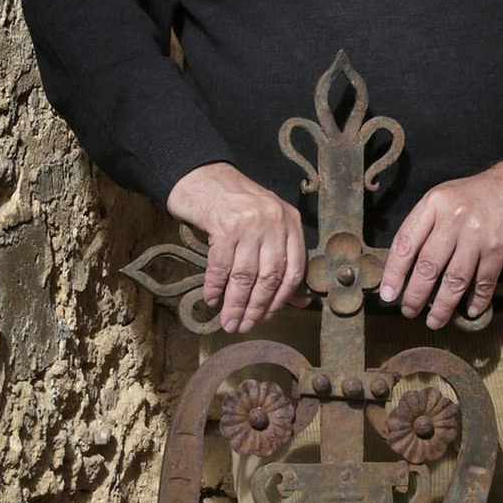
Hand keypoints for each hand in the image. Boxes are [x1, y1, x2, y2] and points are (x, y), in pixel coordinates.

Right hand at [166, 161, 306, 333]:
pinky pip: (221, 266)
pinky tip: (212, 299)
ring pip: (245, 275)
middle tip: (243, 326)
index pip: (294, 270)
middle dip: (257, 307)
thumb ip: (282, 260)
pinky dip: (216, 287)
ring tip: (228, 321)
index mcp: (290, 222)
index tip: (267, 317)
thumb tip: (299, 302)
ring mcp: (250, 222)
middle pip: (271, 276)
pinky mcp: (224, 224)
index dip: (281, 299)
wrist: (203, 176)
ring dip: (235, 304)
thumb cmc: (236, 206)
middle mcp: (274, 221)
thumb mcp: (266, 227)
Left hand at [378, 160, 502, 328]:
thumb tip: (406, 266)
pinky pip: (483, 281)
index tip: (388, 294)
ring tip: (434, 321)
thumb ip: (427, 224)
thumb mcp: (446, 197)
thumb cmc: (479, 194)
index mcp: (434, 203)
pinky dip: (476, 300)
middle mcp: (454, 218)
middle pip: (428, 265)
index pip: (406, 243)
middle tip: (409, 311)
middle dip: (415, 295)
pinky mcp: (499, 247)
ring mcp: (478, 234)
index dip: (394, 272)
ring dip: (442, 305)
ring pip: (454, 279)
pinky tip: (470, 311)